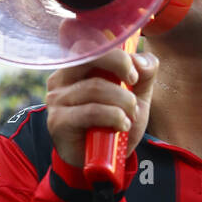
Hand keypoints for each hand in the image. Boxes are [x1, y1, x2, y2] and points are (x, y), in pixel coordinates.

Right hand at [46, 47, 158, 168]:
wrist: (103, 160)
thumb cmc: (115, 121)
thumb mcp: (137, 94)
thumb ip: (145, 73)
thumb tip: (141, 62)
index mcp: (77, 65)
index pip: (89, 41)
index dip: (115, 51)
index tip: (133, 72)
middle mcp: (61, 78)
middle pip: (89, 55)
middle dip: (120, 65)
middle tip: (135, 82)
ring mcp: (56, 99)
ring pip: (95, 87)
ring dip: (123, 101)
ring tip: (131, 116)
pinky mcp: (57, 121)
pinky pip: (90, 111)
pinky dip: (113, 117)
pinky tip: (122, 125)